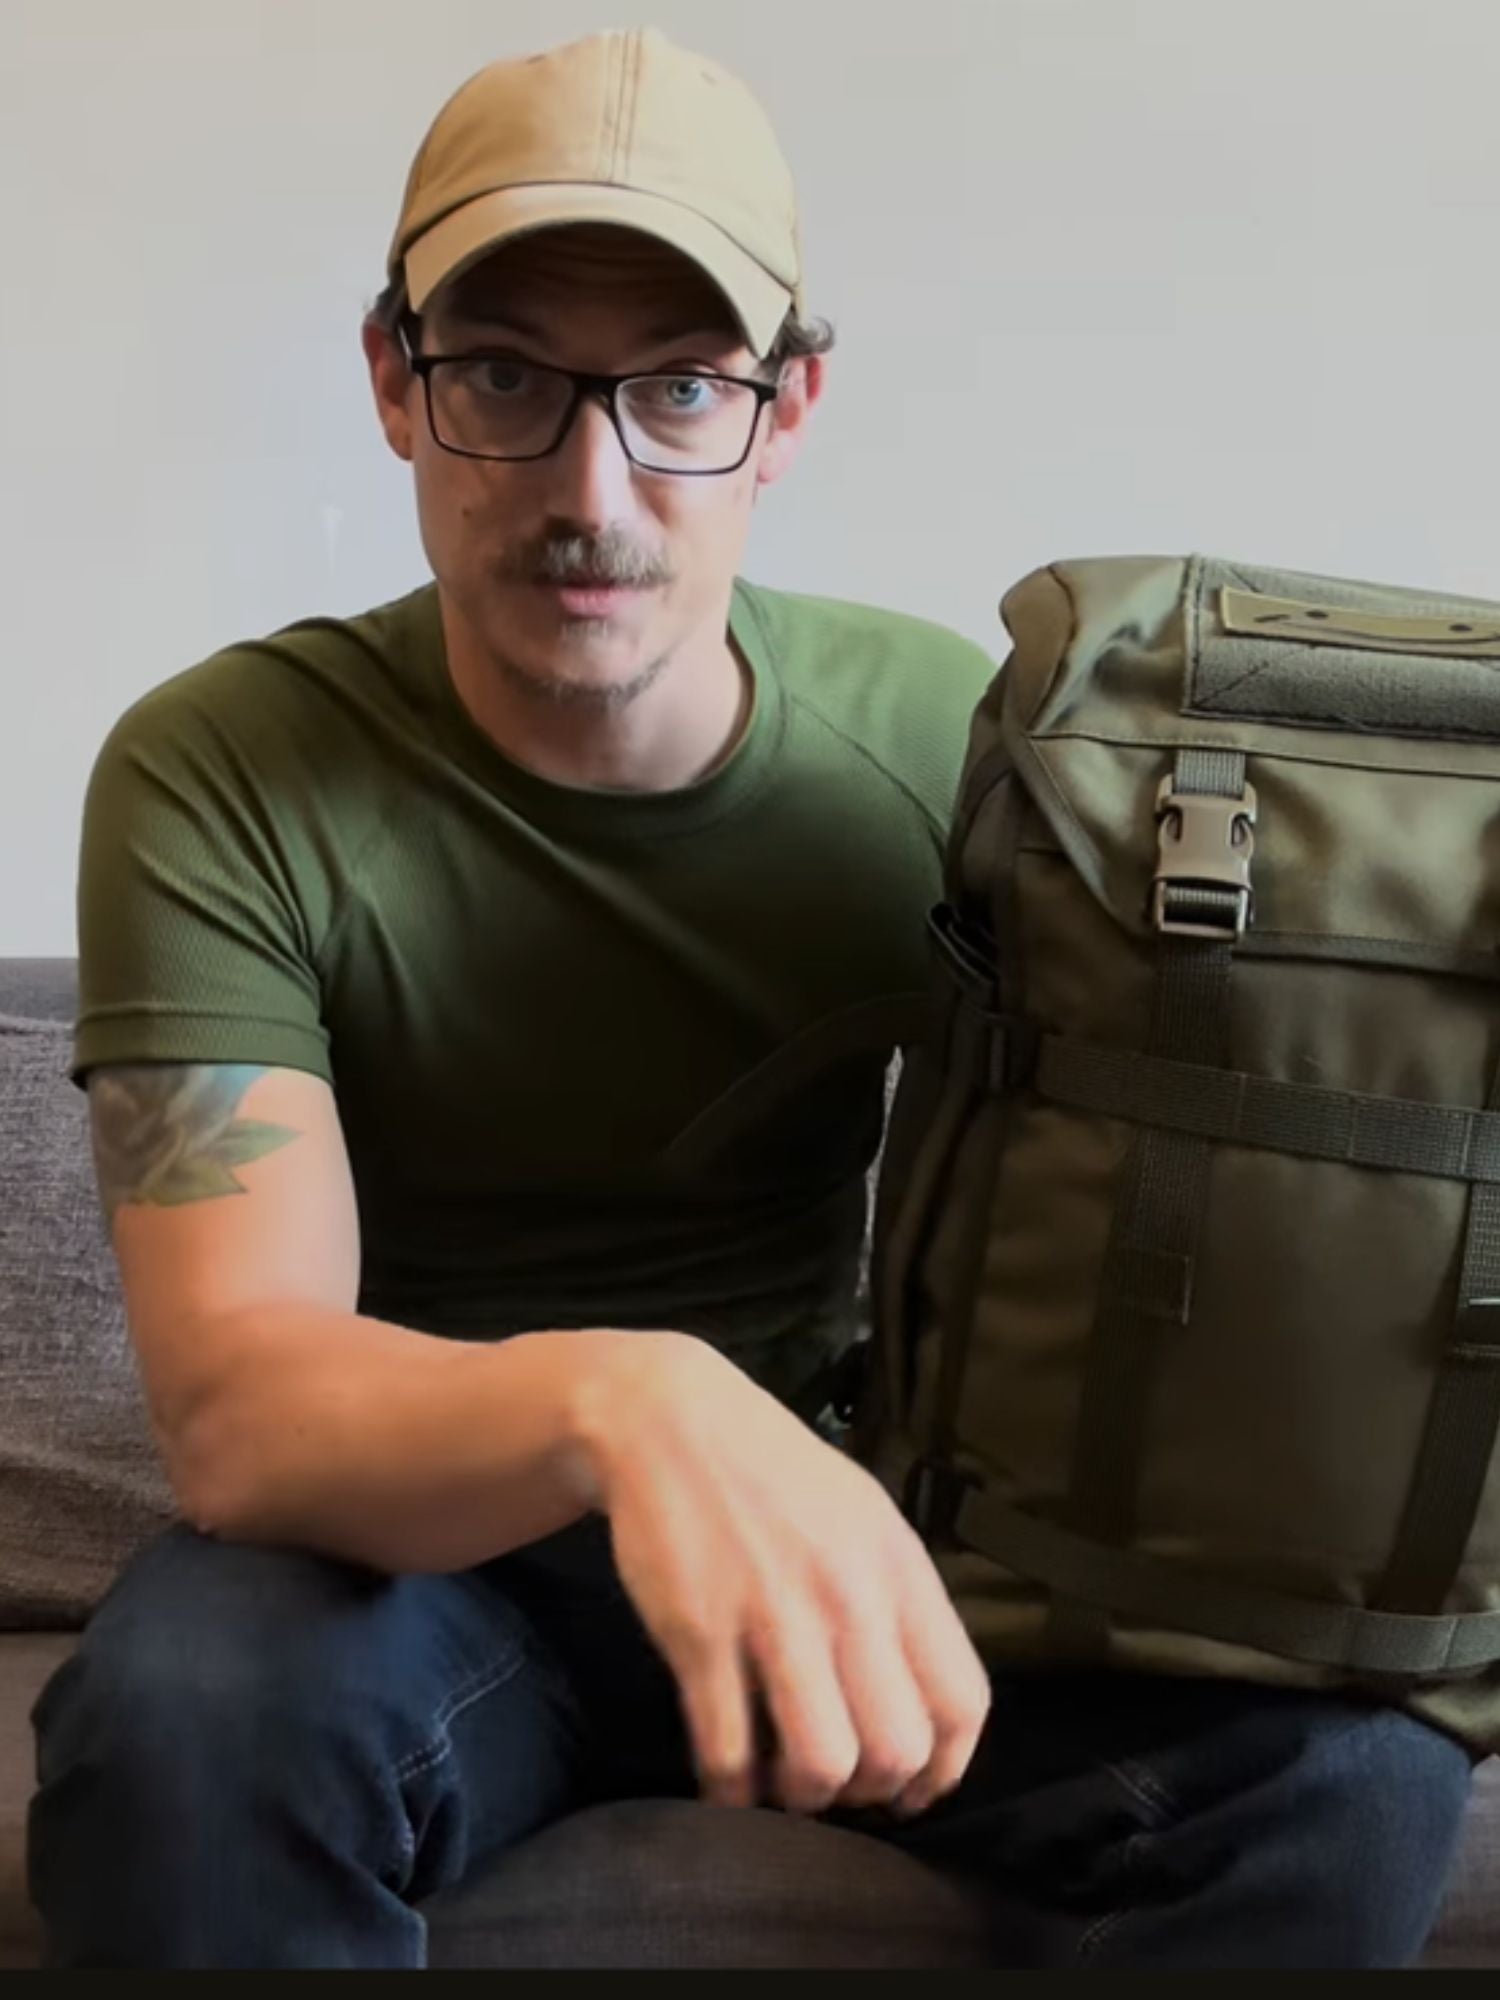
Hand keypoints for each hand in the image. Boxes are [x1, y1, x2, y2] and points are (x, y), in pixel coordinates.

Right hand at [571, 1332, 990, 1817]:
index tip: (909, 1790)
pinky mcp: (698, 1633)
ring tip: (779, 1777)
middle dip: (868, 1790)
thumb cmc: (776, 1475)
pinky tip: (723, 1779)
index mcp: (899, 1568)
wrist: (672, 1421)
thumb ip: (898, 1601)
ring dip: (801, 1796)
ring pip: (820, 1764)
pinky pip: (727, 1751)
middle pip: (896, 1748)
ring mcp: (772, 1616)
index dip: (943, 1769)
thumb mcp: (866, 1518)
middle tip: (835, 1779)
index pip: (962, 1700)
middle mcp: (848, 1595)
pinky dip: (727, 1790)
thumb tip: (920, 1707)